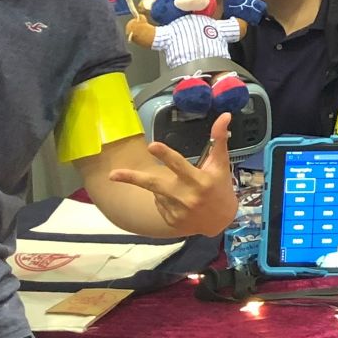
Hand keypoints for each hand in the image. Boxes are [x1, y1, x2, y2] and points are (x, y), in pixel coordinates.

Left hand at [108, 113, 237, 237]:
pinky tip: (178, 201)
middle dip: (132, 178)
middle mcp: (186, 197)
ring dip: (162, 185)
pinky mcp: (170, 221)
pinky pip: (159, 203)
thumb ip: (219, 140)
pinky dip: (164, 198)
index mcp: (199, 181)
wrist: (221, 222)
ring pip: (156, 191)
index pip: (179, 165)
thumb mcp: (220, 164)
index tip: (152, 146)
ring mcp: (177, 211)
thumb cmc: (221, 188)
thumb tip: (225, 115)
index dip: (165, 155)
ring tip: (180, 188)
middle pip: (155, 184)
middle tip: (113, 174)